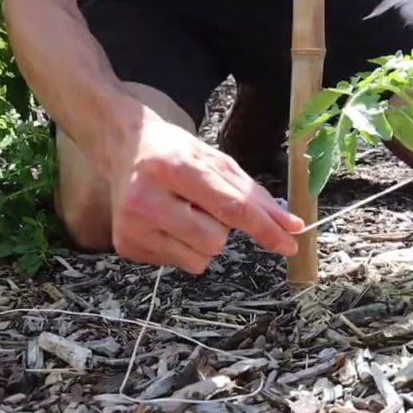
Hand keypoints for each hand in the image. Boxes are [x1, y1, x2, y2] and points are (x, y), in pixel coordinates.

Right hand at [106, 109, 302, 273]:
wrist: (123, 147)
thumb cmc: (173, 152)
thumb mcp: (214, 160)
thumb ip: (253, 194)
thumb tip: (289, 226)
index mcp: (174, 167)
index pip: (230, 207)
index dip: (264, 228)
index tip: (289, 242)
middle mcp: (147, 199)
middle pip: (216, 240)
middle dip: (221, 227)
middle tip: (201, 204)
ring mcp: (133, 226)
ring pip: (201, 260)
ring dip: (204, 241)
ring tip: (183, 213)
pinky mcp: (127, 246)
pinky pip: (180, 265)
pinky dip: (184, 247)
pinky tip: (167, 223)